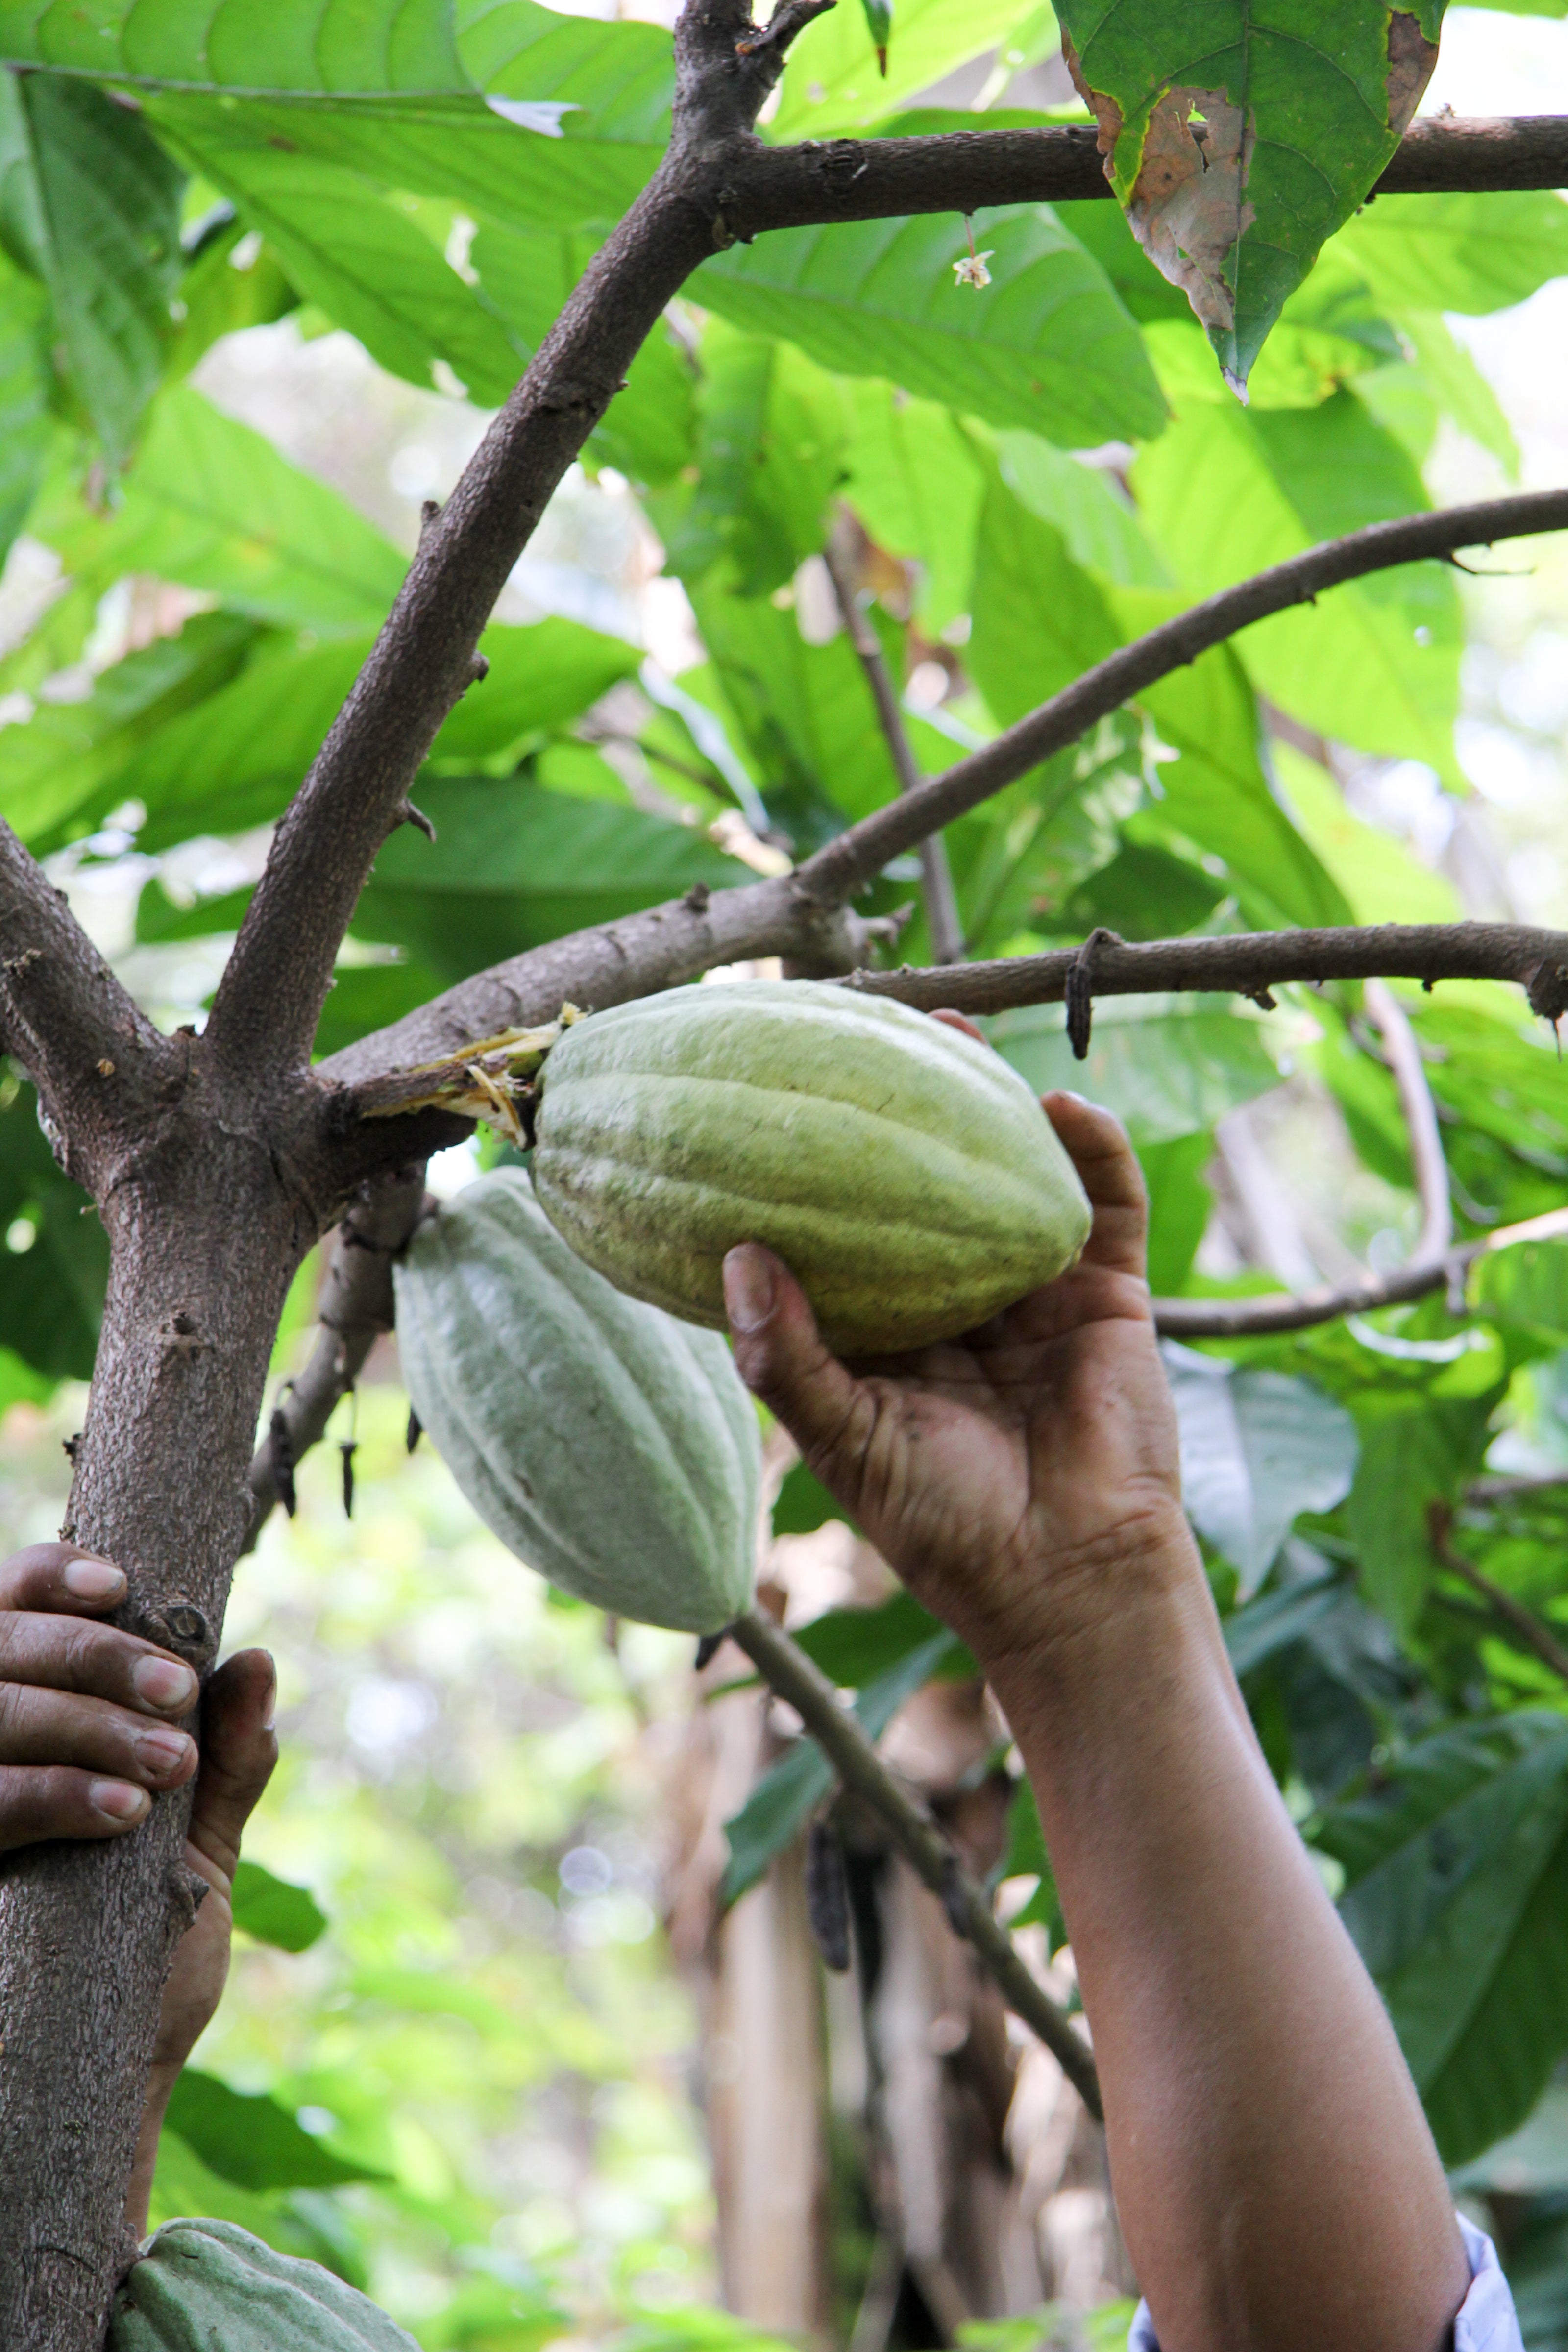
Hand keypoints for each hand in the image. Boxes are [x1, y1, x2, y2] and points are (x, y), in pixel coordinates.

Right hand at [0, 1543, 275, 2233]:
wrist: (109, 2080)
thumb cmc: (147, 1959)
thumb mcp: (200, 1851)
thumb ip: (227, 1760)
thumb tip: (258, 1661)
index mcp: (31, 1723)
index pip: (9, 1602)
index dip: (51, 1576)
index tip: (125, 1586)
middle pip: (5, 1648)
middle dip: (98, 1659)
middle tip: (176, 1697)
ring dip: (88, 1723)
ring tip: (167, 1766)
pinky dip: (56, 1791)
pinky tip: (122, 1812)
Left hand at [721, 1071, 1187, 1678]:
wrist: (1068, 1579)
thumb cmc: (945, 1527)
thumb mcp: (845, 1441)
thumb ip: (786, 1357)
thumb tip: (736, 1255)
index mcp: (890, 1335)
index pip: (845, 1230)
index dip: (815, 1168)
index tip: (776, 1094)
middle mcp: (959, 1302)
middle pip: (925, 1186)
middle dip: (900, 1112)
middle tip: (860, 1029)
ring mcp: (1037, 1294)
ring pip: (1012, 1178)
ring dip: (992, 1104)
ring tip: (955, 1030)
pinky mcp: (1108, 1296)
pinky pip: (1106, 1204)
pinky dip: (1092, 1150)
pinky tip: (1060, 1102)